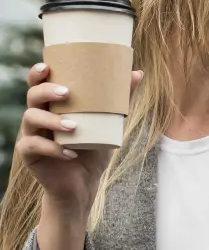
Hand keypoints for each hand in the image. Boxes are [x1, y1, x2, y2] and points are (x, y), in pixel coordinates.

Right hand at [16, 62, 142, 216]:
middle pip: (32, 96)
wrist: (84, 182)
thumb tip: (137, 73)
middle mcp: (38, 116)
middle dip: (46, 91)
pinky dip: (53, 149)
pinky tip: (70, 153)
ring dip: (52, 120)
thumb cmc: (94, 147)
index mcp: (52, 105)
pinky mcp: (30, 155)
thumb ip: (120, 99)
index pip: (38, 83)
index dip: (37, 73)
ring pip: (31, 119)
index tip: (47, 66)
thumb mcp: (109, 122)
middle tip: (66, 93)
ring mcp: (31, 135)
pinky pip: (34, 147)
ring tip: (73, 126)